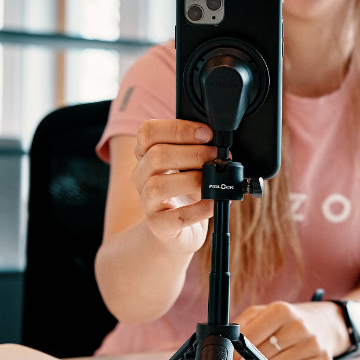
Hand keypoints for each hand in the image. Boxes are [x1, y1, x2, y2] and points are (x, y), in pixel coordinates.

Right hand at [130, 118, 216, 254]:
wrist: (179, 231)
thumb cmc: (186, 191)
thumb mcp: (188, 165)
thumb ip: (196, 149)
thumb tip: (218, 141)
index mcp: (145, 155)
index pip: (148, 132)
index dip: (178, 129)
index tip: (207, 133)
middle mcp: (141, 177)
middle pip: (156, 156)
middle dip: (193, 153)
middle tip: (216, 156)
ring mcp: (147, 202)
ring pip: (158, 185)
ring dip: (192, 179)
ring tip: (212, 180)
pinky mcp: (158, 226)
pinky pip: (176, 217)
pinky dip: (199, 209)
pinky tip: (213, 202)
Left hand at [237, 301, 342, 359]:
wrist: (325, 322)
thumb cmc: (289, 318)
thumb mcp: (264, 312)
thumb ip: (242, 323)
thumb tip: (224, 337)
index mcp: (281, 310)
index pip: (251, 336)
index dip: (237, 351)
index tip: (229, 359)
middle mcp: (299, 326)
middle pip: (263, 355)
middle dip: (258, 356)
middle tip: (263, 350)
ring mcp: (312, 343)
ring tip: (280, 351)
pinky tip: (294, 359)